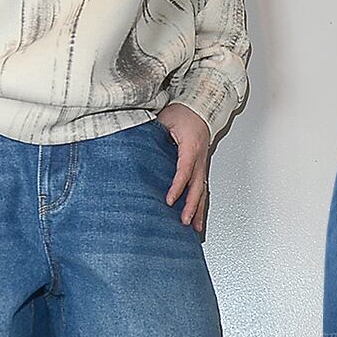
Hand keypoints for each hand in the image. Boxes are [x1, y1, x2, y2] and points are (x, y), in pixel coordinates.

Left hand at [157, 102, 211, 232]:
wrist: (201, 108)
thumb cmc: (184, 113)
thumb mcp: (165, 120)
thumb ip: (152, 133)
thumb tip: (133, 144)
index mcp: (191, 147)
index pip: (184, 171)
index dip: (177, 187)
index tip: (169, 201)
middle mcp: (199, 158)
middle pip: (197, 187)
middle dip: (191, 206)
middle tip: (183, 221)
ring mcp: (202, 164)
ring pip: (202, 191)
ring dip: (198, 211)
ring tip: (195, 228)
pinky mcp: (201, 167)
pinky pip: (202, 189)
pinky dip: (200, 205)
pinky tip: (197, 218)